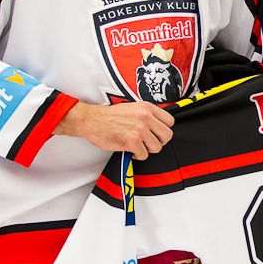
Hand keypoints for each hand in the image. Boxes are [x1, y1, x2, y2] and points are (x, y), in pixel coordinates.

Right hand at [55, 101, 174, 159]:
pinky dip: (137, 155)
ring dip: (148, 149)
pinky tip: (130, 150)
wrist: (92, 120)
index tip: (156, 133)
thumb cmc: (110, 116)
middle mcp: (146, 117)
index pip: (170, 121)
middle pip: (167, 136)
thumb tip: (160, 126)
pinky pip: (144, 155)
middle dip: (159, 142)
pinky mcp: (132, 142)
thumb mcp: (133, 108)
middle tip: (149, 142)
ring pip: (157, 147)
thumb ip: (148, 114)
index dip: (163, 130)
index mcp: (147, 108)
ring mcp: (140, 129)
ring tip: (138, 146)